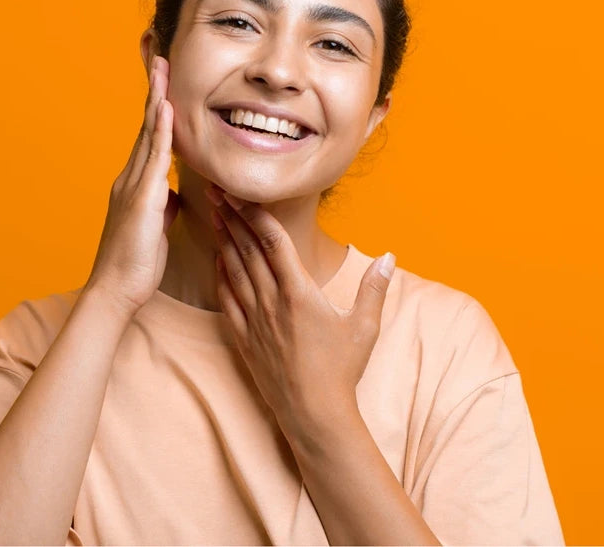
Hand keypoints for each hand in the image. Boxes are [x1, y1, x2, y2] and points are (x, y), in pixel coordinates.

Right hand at [83, 56, 179, 317]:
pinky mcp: (140, 199)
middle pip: (146, 125)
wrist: (114, 291)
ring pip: (148, 134)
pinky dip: (159, 130)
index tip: (165, 77)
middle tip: (160, 55)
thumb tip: (173, 193)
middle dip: (154, 89)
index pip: (151, 137)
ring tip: (163, 67)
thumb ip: (163, 205)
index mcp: (136, 184)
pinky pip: (153, 158)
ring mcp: (132, 186)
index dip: (158, 106)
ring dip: (156, 98)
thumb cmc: (135, 264)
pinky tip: (165, 108)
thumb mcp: (156, 227)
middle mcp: (130, 178)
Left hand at [206, 183, 394, 437]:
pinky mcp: (245, 338)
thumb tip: (390, 256)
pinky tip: (217, 260)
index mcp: (301, 294)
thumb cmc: (341, 371)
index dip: (256, 215)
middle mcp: (272, 302)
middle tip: (217, 190)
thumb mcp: (364, 328)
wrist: (314, 413)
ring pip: (234, 271)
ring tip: (213, 215)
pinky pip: (227, 300)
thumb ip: (374, 289)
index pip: (274, 244)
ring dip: (223, 240)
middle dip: (232, 217)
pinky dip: (220, 276)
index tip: (242, 194)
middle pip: (248, 250)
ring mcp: (255, 320)